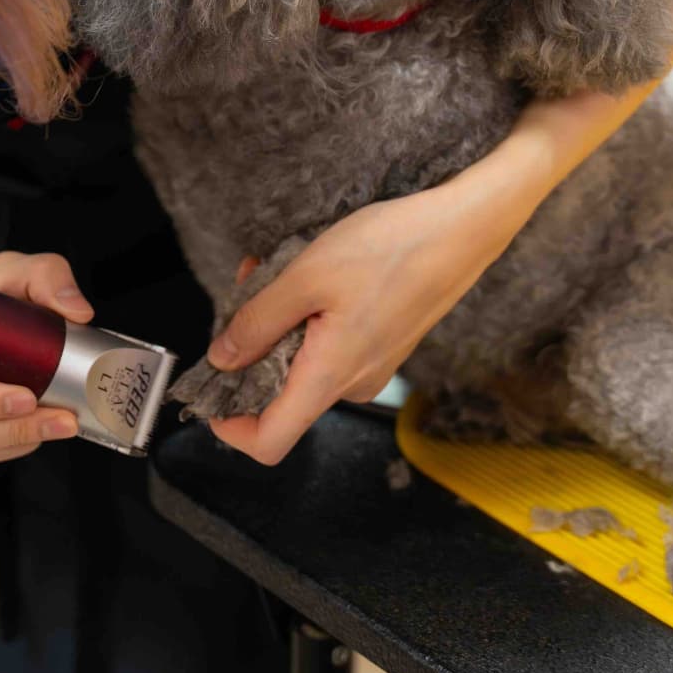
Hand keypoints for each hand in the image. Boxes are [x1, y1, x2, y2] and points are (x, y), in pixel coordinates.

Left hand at [205, 184, 519, 464]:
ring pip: (301, 363)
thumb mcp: (307, 275)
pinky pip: (327, 347)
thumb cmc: (392, 248)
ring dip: (277, 322)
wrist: (461, 230)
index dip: (229, 427)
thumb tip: (222, 358)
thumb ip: (258, 321)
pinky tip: (308, 273)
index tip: (210, 391)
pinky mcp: (380, 346)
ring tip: (276, 268)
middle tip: (246, 288)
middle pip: (279, 396)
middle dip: (250, 346)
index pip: (269, 442)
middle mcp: (351, 384)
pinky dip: (305, 317)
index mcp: (331, 376)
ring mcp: (369, 367)